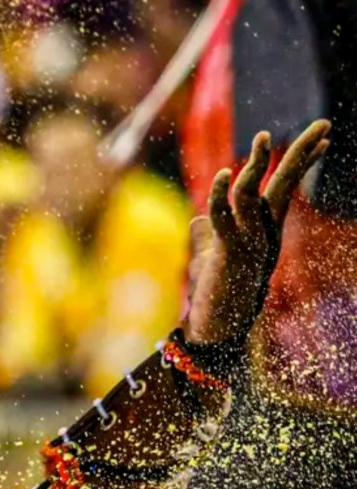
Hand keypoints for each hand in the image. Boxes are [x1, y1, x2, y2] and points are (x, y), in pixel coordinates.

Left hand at [185, 120, 329, 344]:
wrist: (217, 328)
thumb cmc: (217, 293)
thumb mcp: (213, 257)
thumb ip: (207, 234)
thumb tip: (198, 219)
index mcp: (264, 229)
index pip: (286, 187)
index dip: (304, 162)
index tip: (325, 139)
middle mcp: (263, 232)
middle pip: (284, 184)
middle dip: (302, 153)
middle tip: (324, 125)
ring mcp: (249, 242)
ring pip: (254, 195)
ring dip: (258, 165)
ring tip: (263, 137)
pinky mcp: (230, 254)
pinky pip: (225, 219)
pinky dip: (222, 196)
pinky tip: (224, 175)